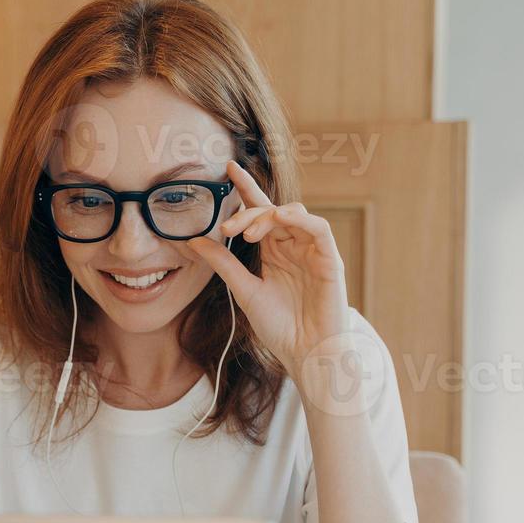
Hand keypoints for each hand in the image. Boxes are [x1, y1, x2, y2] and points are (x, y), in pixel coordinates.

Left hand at [180, 160, 350, 369]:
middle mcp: (294, 246)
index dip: (247, 189)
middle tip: (227, 226)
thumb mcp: (244, 290)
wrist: (306, 353)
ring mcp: (313, 251)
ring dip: (269, 216)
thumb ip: (223, 263)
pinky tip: (279, 220)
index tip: (227, 169)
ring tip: (247, 232)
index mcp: (274, 251)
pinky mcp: (330, 259)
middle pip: (272, 211)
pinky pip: (318, 227)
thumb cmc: (280, 327)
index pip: (260, 212)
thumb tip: (193, 241)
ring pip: (294, 213)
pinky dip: (299, 219)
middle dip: (248, 212)